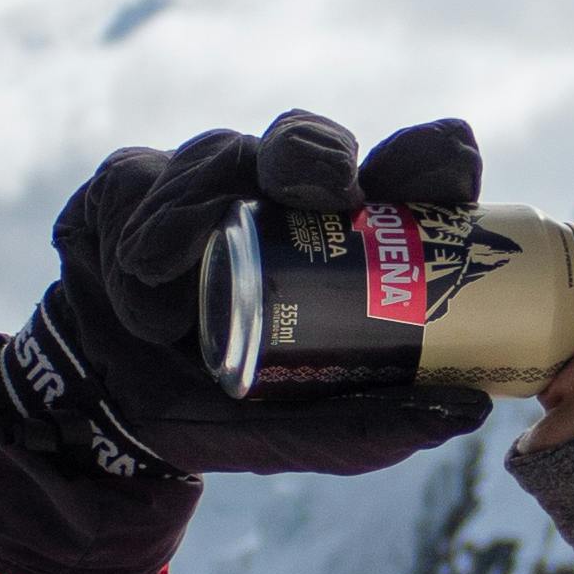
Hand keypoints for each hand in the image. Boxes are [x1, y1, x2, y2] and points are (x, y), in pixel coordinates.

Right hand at [0, 114, 490, 573]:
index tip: (448, 168)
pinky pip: (148, 181)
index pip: (406, 174)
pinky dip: (154, 227)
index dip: (434, 159)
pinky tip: (146, 267)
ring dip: (208, 204)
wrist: (103, 410)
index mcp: (344, 234)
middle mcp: (282, 195)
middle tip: (331, 191)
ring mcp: (209, 181)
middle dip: (322, 156)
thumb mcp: (298, 430)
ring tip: (179, 272)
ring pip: (227, 155)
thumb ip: (371, 427)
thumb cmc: (221, 405)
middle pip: (316, 143)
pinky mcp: (136, 181)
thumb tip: (470, 408)